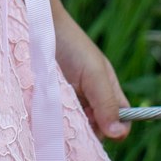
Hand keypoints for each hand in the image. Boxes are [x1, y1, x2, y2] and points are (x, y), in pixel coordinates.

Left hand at [52, 8, 130, 141]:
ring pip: (76, 127)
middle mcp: (89, 99)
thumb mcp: (93, 73)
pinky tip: (48, 116)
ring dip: (71, 128)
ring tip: (60, 115)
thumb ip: (107, 102)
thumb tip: (118, 133)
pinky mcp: (49, 102)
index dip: (116, 129)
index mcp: (107, 91)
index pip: (121, 119)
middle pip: (97, 128)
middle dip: (90, 132)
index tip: (101, 130)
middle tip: (76, 121)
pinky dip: (54, 122)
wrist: (39, 27)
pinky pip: (56, 120)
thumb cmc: (71, 46)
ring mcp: (68, 102)